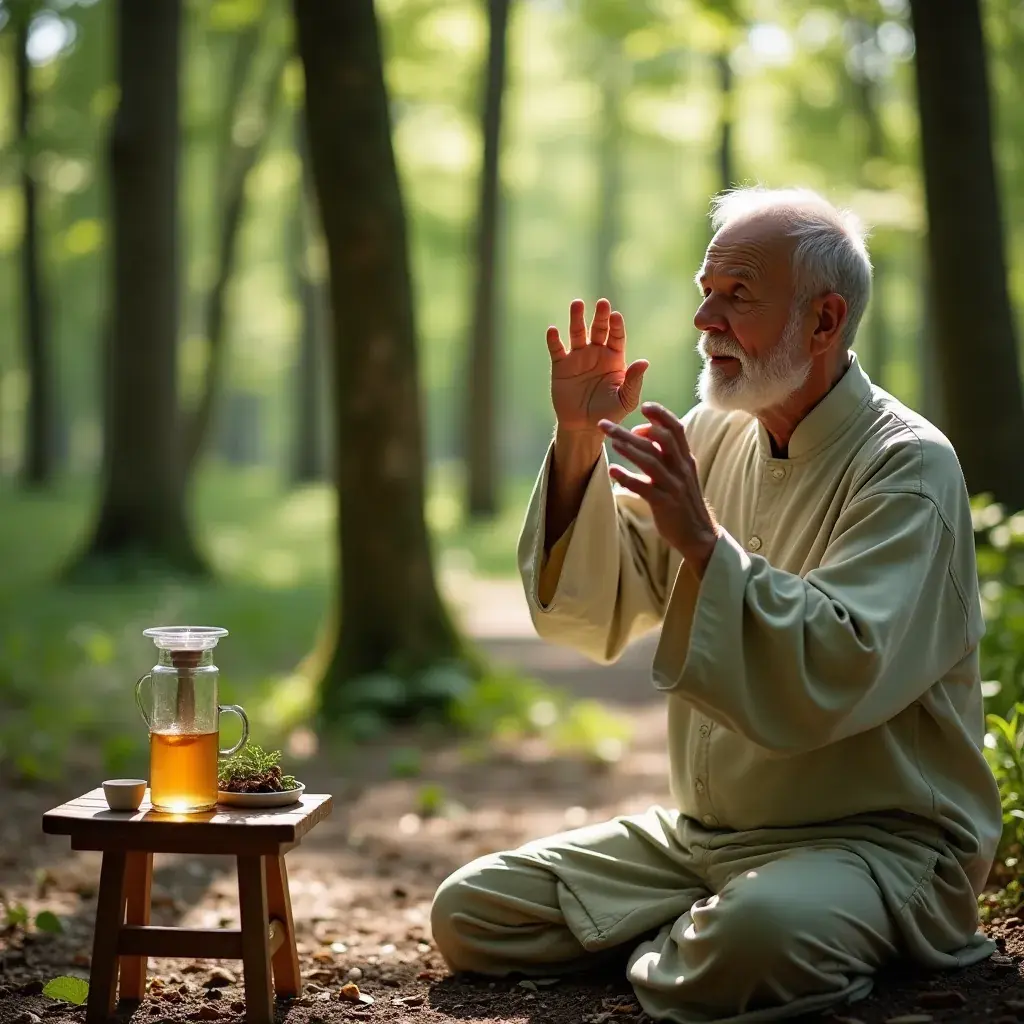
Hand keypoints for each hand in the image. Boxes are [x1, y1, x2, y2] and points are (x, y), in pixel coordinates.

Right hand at [547, 298, 648, 432]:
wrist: (584, 426)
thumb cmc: (609, 413)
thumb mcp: (625, 400)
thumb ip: (634, 381)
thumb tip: (644, 362)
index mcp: (614, 358)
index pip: (616, 337)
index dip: (616, 326)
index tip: (616, 316)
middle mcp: (596, 353)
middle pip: (598, 329)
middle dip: (600, 316)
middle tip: (602, 303)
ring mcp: (577, 358)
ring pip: (577, 333)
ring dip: (577, 319)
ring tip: (577, 304)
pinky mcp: (561, 366)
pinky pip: (557, 350)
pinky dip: (554, 340)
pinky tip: (553, 330)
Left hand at [598, 402, 719, 577]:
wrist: (699, 535)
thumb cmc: (684, 502)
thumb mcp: (681, 475)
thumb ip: (668, 455)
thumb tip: (647, 434)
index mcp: (686, 460)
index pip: (676, 429)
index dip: (660, 415)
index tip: (643, 407)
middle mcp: (681, 469)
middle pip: (659, 440)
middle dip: (632, 430)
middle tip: (606, 424)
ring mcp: (674, 486)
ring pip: (651, 461)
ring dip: (629, 449)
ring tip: (611, 441)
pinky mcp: (665, 504)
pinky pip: (645, 488)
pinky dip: (628, 479)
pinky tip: (613, 471)